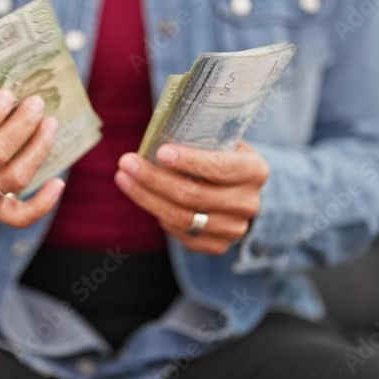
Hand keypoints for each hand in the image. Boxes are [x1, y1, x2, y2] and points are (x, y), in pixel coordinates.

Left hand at [115, 143, 268, 254]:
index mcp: (255, 171)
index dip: (189, 161)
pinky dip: (158, 214)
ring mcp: (234, 228)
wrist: (240, 191)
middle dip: (155, 178)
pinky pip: (180, 233)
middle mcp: (248, 203)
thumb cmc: (224, 157)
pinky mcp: (217, 245)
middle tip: (127, 162)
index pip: (220, 168)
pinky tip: (143, 196)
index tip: (159, 152)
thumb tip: (156, 132)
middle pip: (194, 195)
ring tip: (124, 178)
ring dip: (147, 197)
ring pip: (182, 217)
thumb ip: (200, 138)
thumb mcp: (223, 142)